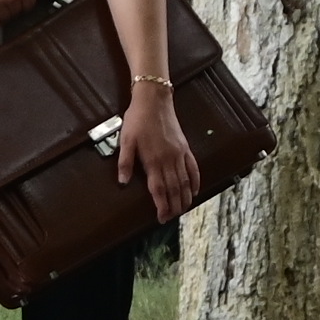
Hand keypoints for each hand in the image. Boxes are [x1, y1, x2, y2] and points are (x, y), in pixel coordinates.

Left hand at [116, 84, 198, 221]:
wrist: (154, 101)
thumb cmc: (137, 120)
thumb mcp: (125, 140)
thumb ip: (125, 162)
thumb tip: (123, 182)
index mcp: (153, 160)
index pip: (158, 189)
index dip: (161, 205)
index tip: (162, 218)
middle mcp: (169, 160)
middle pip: (174, 188)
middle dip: (174, 206)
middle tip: (172, 218)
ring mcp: (179, 154)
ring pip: (185, 181)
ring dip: (185, 197)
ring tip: (183, 210)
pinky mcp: (185, 147)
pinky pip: (193, 167)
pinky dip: (196, 180)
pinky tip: (196, 190)